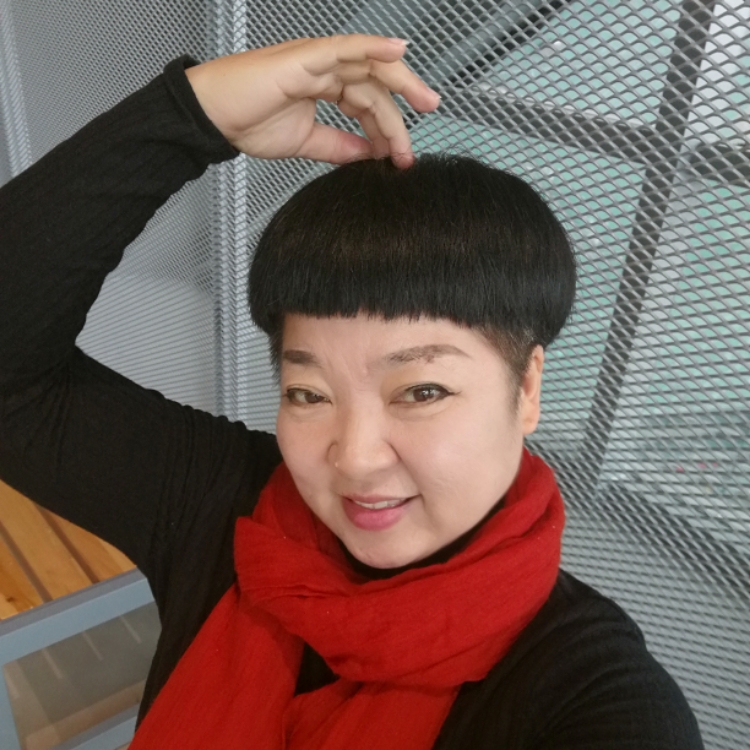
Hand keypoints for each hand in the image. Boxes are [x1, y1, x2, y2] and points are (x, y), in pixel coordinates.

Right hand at [185, 35, 439, 167]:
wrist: (212, 118)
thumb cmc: (246, 122)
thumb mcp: (305, 142)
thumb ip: (338, 146)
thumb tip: (367, 155)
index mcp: (324, 85)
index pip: (368, 102)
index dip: (388, 127)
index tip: (401, 156)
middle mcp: (324, 68)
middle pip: (376, 80)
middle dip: (406, 99)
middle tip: (430, 116)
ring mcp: (315, 60)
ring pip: (368, 65)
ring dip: (401, 80)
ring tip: (426, 100)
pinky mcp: (304, 57)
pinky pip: (345, 47)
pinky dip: (372, 47)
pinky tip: (397, 51)